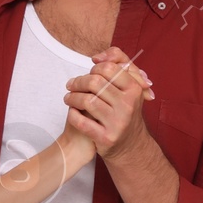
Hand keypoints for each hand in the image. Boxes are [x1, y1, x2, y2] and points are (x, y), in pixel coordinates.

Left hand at [64, 46, 153, 160]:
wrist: (129, 144)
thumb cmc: (123, 110)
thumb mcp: (128, 87)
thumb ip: (117, 64)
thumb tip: (96, 58)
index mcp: (134, 89)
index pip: (109, 68)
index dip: (94, 69)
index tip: (86, 74)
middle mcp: (128, 105)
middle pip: (96, 82)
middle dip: (78, 82)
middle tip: (70, 85)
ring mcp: (118, 122)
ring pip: (88, 101)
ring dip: (72, 97)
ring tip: (68, 98)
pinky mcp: (106, 138)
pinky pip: (82, 122)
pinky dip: (73, 115)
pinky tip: (71, 112)